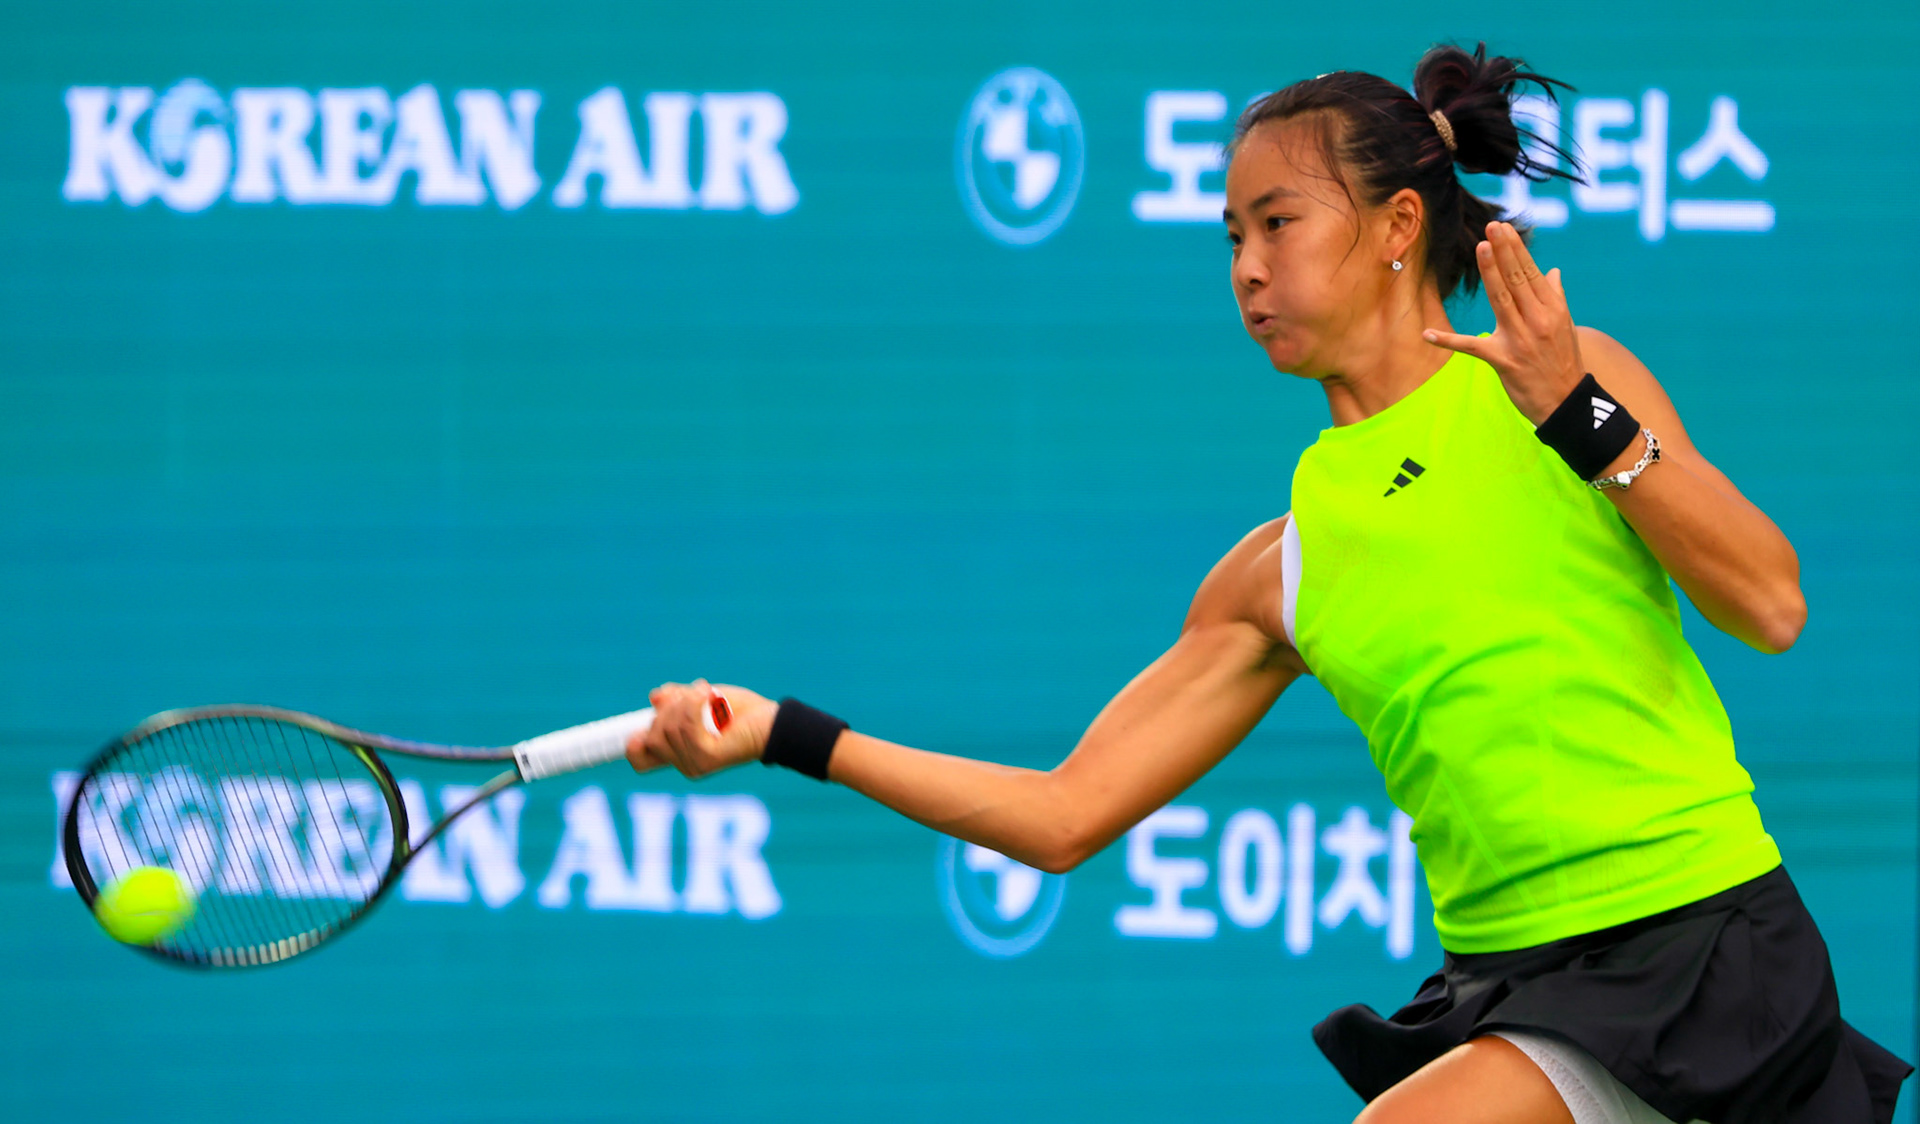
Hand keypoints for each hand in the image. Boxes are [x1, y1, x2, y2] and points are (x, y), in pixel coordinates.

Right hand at [626, 680, 777, 778]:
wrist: (771, 721)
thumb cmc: (738, 711)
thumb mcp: (699, 700)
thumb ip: (675, 700)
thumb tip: (655, 697)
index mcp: (677, 753)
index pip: (639, 758)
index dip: (634, 741)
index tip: (646, 723)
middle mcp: (683, 764)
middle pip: (652, 733)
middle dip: (672, 707)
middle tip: (697, 696)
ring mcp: (694, 763)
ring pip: (669, 725)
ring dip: (689, 702)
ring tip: (710, 697)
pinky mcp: (707, 757)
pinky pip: (686, 724)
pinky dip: (697, 704)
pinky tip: (712, 699)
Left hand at [1422, 222, 1584, 424]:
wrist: (1568, 402)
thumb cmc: (1564, 362)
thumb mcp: (1567, 327)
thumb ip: (1556, 297)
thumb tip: (1553, 271)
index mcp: (1553, 309)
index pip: (1531, 273)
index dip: (1516, 250)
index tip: (1503, 229)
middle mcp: (1539, 320)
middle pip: (1517, 280)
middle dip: (1504, 252)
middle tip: (1492, 227)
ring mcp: (1521, 340)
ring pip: (1502, 300)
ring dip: (1490, 273)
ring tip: (1481, 248)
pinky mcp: (1504, 361)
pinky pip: (1471, 348)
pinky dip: (1448, 341)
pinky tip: (1427, 333)